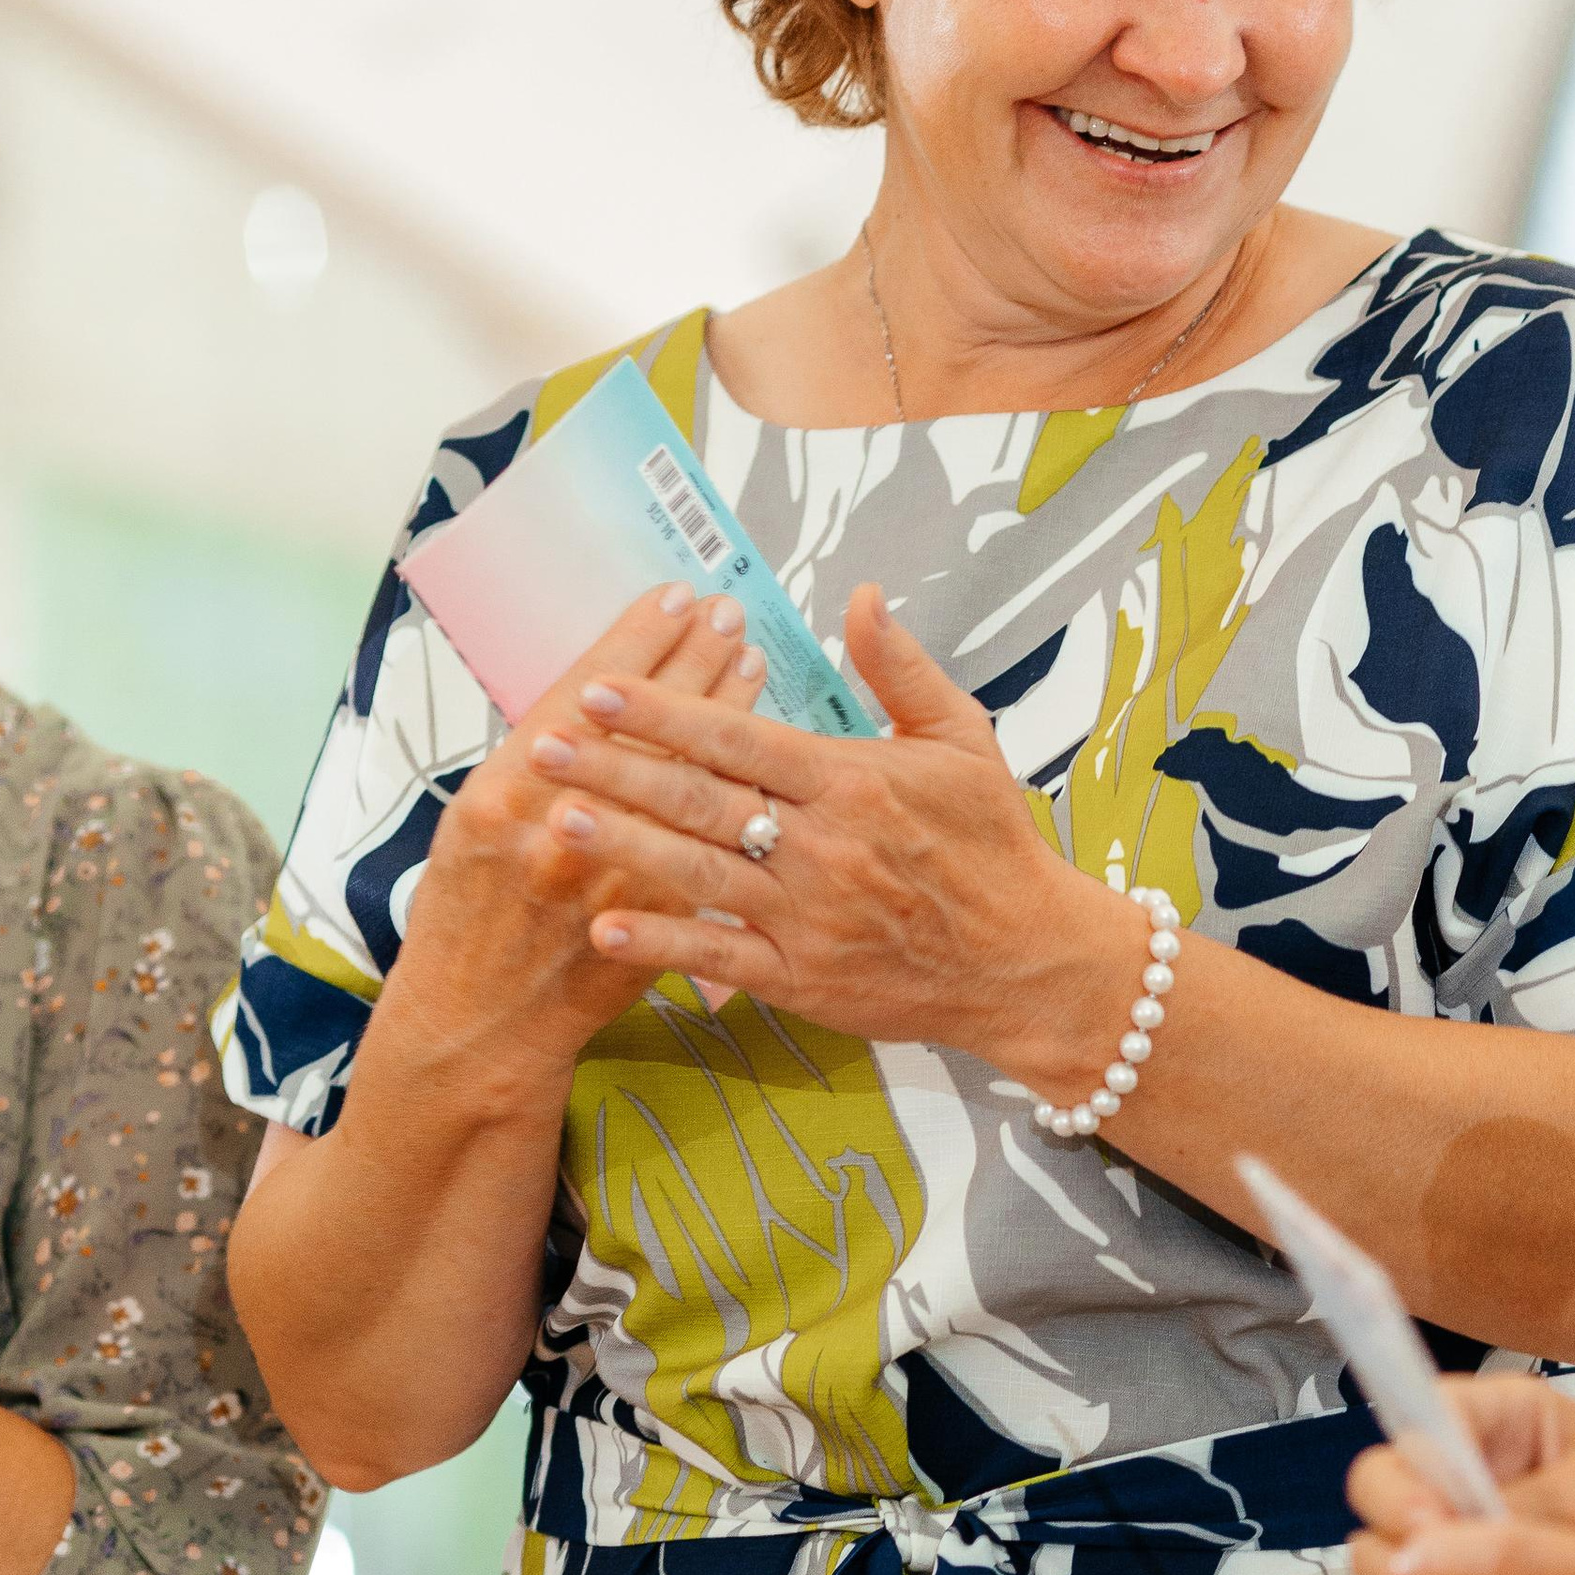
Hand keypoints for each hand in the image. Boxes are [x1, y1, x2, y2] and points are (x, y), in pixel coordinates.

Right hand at [376, 584, 766, 1102]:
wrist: (479, 1025)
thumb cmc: (466, 917)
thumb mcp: (471, 826)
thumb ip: (533, 765)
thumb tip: (595, 698)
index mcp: (504, 794)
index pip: (582, 696)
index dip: (634, 640)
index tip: (673, 594)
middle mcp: (558, 829)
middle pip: (643, 724)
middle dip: (691, 660)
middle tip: (730, 610)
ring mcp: (613, 876)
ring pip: (684, 777)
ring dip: (721, 714)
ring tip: (752, 658)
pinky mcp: (654, 917)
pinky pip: (706, 843)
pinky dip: (732, 793)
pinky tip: (757, 760)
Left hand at [520, 585, 1141, 1075]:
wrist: (1029, 962)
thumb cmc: (995, 847)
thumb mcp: (964, 740)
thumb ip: (902, 669)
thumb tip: (862, 596)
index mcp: (852, 781)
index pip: (740, 737)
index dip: (665, 711)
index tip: (603, 688)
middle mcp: (822, 847)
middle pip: (700, 799)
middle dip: (617, 768)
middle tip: (545, 741)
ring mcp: (807, 916)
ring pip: (696, 873)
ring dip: (622, 844)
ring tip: (557, 817)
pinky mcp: (803, 978)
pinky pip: (718, 956)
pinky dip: (661, 944)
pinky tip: (604, 927)